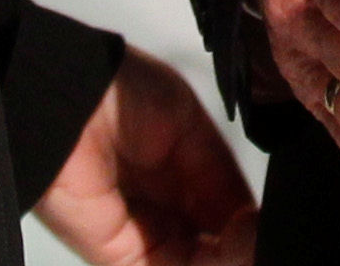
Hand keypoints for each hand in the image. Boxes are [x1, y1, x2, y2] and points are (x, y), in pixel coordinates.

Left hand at [36, 51, 255, 265]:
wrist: (68, 103)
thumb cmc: (117, 91)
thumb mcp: (189, 122)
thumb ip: (218, 175)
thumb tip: (249, 214)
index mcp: (177, 169)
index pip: (223, 209)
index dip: (248, 219)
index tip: (270, 221)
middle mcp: (160, 205)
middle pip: (212, 242)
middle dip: (242, 242)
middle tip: (264, 236)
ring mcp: (141, 233)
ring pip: (197, 262)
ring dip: (229, 257)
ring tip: (250, 242)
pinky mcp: (121, 256)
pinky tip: (231, 252)